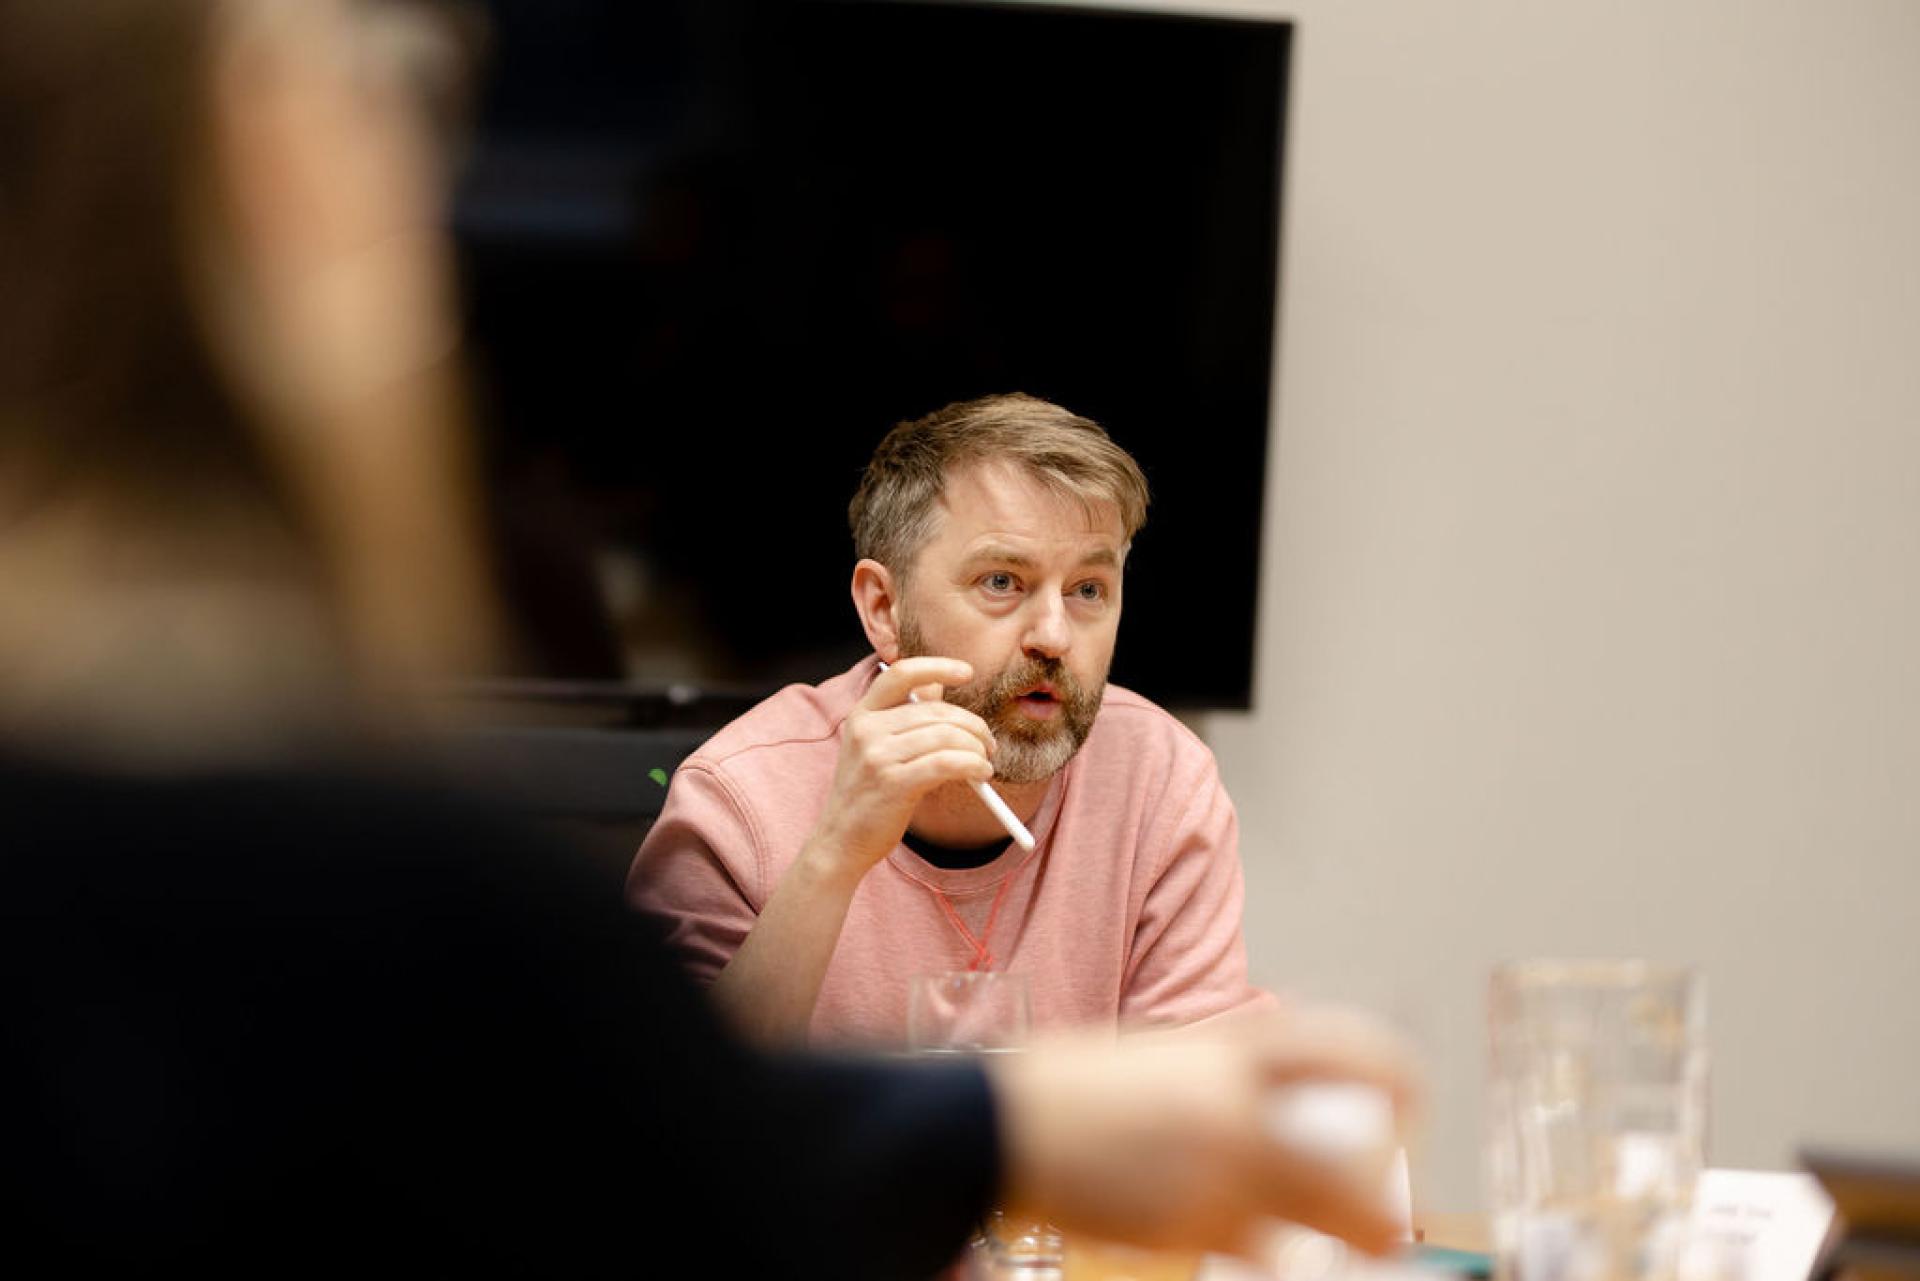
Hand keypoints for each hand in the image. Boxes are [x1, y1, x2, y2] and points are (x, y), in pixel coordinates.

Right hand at [804, 656, 996, 878]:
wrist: (839, 841)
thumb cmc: (868, 794)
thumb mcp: (876, 748)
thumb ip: (904, 718)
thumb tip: (940, 687)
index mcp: (861, 714)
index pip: (901, 674)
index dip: (937, 667)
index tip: (967, 672)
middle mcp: (866, 730)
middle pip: (935, 710)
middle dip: (972, 725)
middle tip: (987, 742)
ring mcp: (877, 756)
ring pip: (946, 736)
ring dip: (976, 748)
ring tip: (984, 763)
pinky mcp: (893, 783)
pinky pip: (947, 763)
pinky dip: (973, 765)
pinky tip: (980, 774)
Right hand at [986, 1005, 1419, 1258]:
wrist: (997, 1124)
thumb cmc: (1068, 1089)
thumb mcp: (1157, 1059)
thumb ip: (1218, 1076)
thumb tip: (1270, 1105)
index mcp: (1227, 1046)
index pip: (1344, 1046)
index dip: (1396, 1076)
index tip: (1408, 1105)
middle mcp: (1235, 1101)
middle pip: (1352, 1156)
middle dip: (1382, 1203)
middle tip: (1387, 1223)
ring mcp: (1215, 1164)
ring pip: (1320, 1213)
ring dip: (1349, 1236)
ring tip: (1358, 1249)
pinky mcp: (1188, 1221)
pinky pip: (1256, 1249)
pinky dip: (1262, 1255)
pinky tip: (1251, 1252)